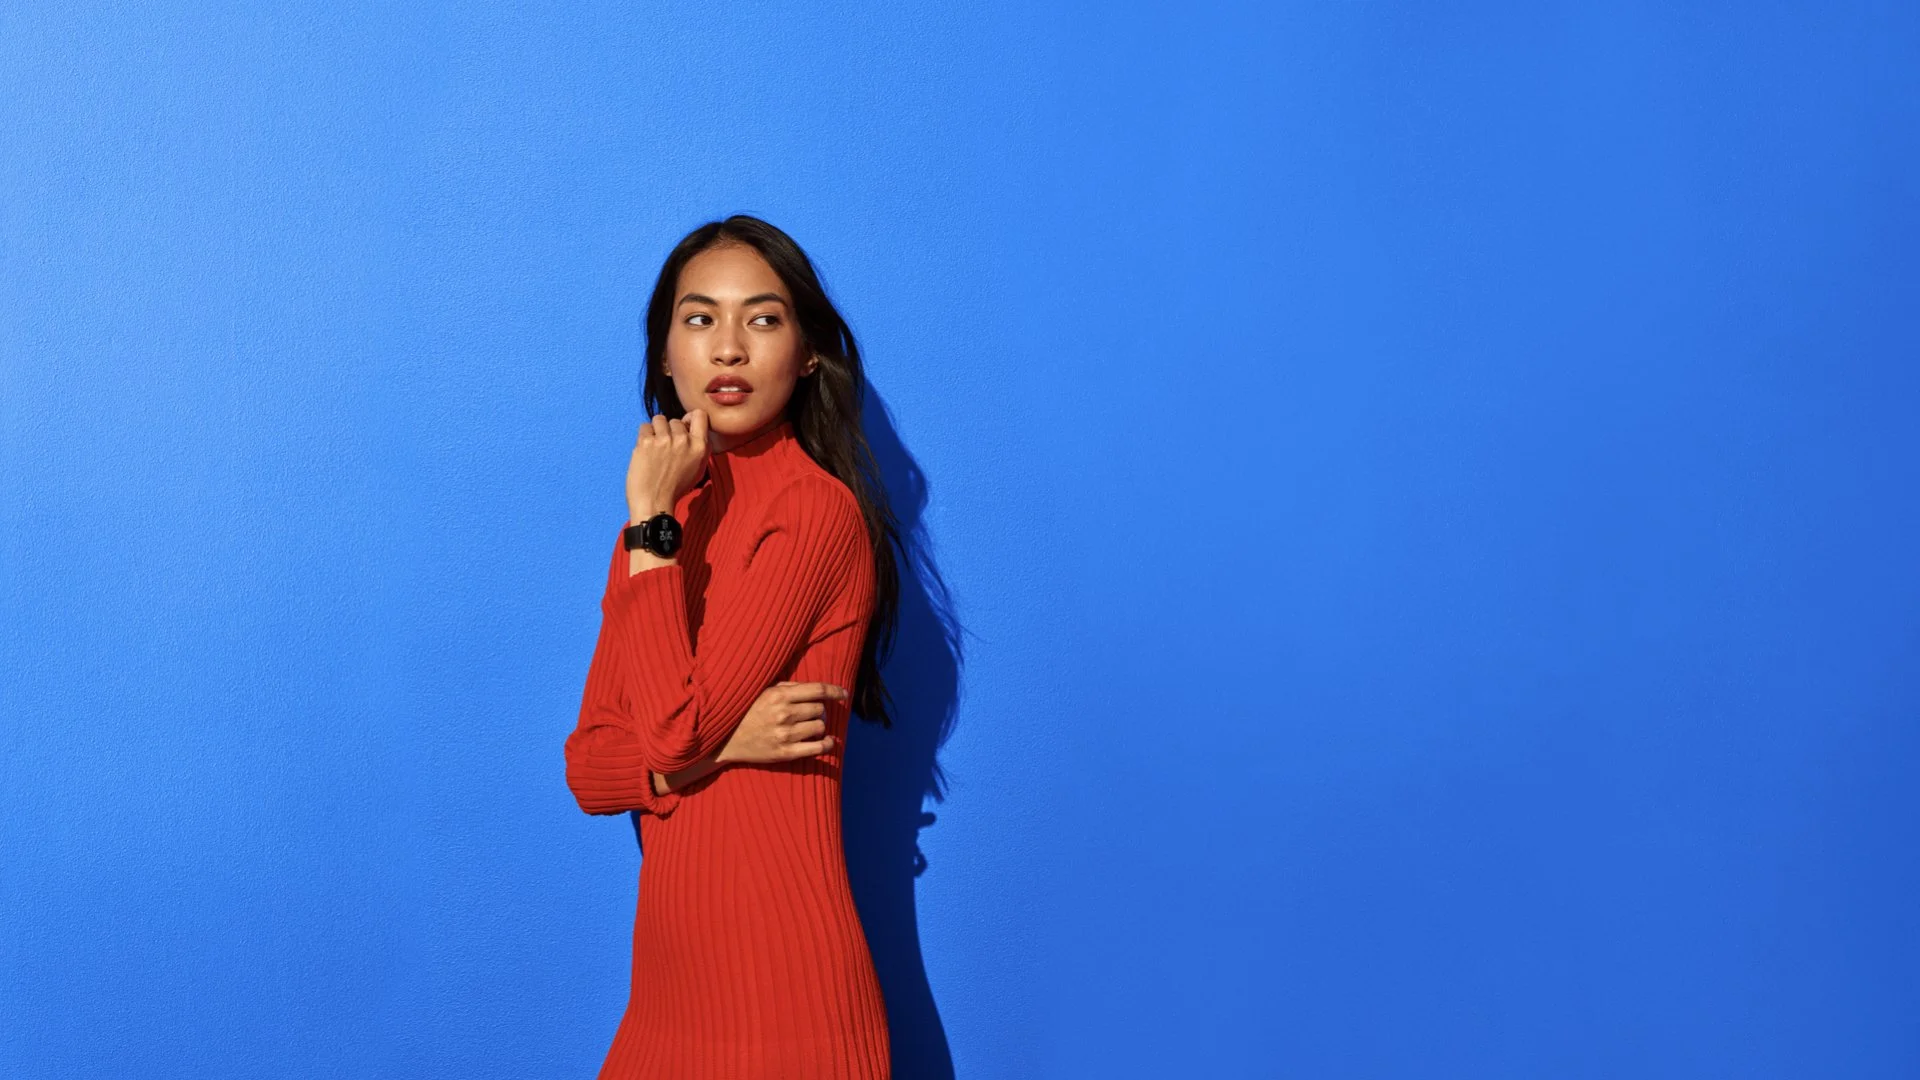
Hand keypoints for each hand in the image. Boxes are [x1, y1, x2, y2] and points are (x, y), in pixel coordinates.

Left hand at [627, 409, 709, 519]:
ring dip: (656, 430)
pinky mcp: (646, 441)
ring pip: (659, 419)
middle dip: (669, 431)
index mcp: (699, 447)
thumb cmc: (675, 489)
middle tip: (665, 447)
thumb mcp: (698, 469)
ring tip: (654, 446)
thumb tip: (691, 428)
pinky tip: (645, 449)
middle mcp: (683, 440)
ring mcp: (664, 440)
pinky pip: (644, 427)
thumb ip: (699, 448)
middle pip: (675, 420)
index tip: (684, 426)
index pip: (699, 415)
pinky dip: (644, 436)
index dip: (690, 418)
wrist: (654, 503)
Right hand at [717, 681, 849, 764]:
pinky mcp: (785, 752)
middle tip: (813, 714)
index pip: (817, 690)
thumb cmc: (748, 712)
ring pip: (820, 727)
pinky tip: (827, 742)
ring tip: (811, 727)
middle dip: (820, 710)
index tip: (843, 694)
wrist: (726, 739)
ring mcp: (785, 734)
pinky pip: (817, 747)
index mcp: (778, 695)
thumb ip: (789, 688)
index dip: (835, 691)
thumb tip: (816, 690)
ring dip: (819, 726)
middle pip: (820, 709)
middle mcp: (784, 714)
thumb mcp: (764, 692)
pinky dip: (827, 744)